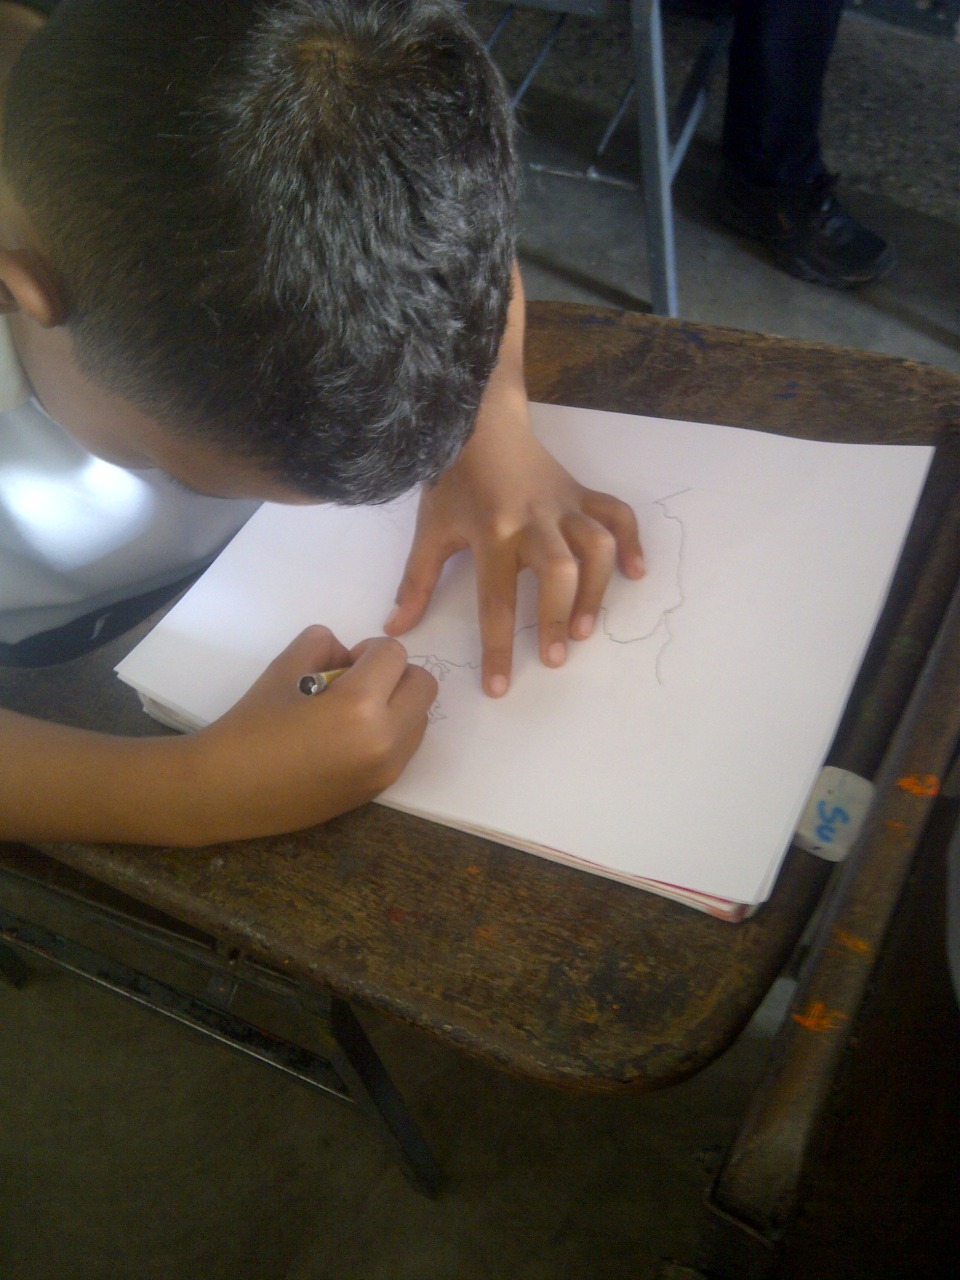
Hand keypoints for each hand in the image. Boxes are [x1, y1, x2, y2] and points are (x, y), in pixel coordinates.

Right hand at [183, 627, 436, 842]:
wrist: (226, 792)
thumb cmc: (250, 726)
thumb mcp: (284, 667)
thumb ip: (324, 645)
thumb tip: (350, 656)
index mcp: (361, 707)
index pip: (394, 654)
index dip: (368, 650)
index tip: (341, 665)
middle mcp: (385, 741)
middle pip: (424, 685)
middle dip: (395, 674)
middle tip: (356, 683)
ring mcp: (385, 770)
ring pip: (420, 718)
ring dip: (397, 704)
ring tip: (351, 713)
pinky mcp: (378, 790)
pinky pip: (405, 748)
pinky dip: (390, 732)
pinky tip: (348, 737)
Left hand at [384, 400, 643, 696]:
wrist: (478, 418)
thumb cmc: (453, 477)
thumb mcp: (430, 529)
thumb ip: (416, 582)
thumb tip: (396, 629)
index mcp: (492, 533)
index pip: (496, 601)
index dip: (498, 648)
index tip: (501, 687)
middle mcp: (533, 521)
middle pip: (557, 573)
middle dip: (558, 618)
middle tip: (555, 658)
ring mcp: (562, 506)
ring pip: (595, 546)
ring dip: (597, 590)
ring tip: (585, 629)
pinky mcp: (581, 492)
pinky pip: (616, 514)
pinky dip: (631, 542)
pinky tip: (635, 573)